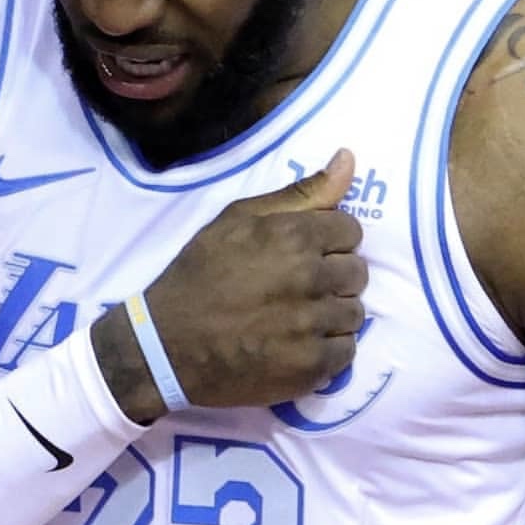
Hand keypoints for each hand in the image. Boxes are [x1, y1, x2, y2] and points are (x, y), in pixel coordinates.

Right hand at [143, 148, 367, 409]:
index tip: (305, 254)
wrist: (166, 345)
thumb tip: (349, 158)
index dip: (330, 242)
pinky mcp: (311, 366)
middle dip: (333, 277)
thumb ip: (301, 192)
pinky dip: (326, 350)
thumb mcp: (238, 219)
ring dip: (332, 315)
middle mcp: (311, 278)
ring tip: (296, 318)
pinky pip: (346, 352)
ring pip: (354, 313)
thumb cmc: (200, 274)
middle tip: (298, 288)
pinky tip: (296, 344)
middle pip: (358, 272)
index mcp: (294, 235)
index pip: (352, 231)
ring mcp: (313, 325)